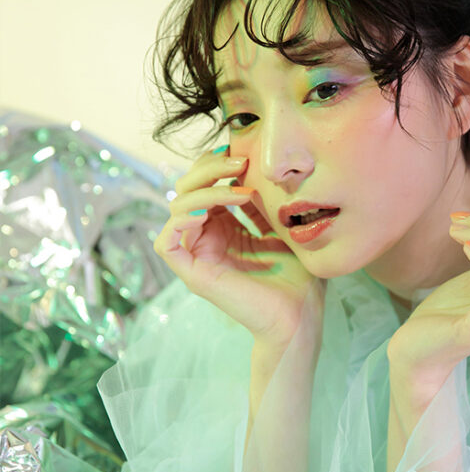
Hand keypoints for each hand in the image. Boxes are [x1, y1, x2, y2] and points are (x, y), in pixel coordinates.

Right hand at [153, 148, 324, 344]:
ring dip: (204, 191)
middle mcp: (208, 239)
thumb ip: (264, 202)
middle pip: (186, 189)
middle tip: (240, 164)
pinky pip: (167, 242)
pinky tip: (208, 212)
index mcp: (226, 228)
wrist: (300, 316)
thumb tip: (253, 168)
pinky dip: (181, 220)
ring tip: (240, 190)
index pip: (205, 185)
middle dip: (209, 169)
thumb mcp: (282, 227)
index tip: (244, 154)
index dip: (216, 165)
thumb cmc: (298, 278)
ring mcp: (199, 256)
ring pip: (177, 208)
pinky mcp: (193, 275)